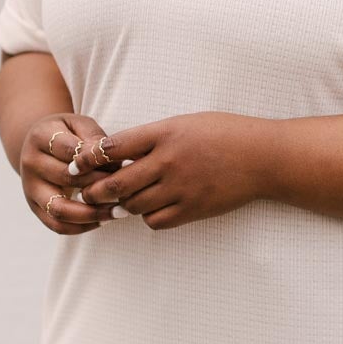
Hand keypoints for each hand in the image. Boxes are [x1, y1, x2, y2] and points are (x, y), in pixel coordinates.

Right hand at [20, 112, 120, 234]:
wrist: (40, 146)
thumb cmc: (69, 134)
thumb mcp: (81, 125)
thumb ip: (95, 139)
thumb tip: (114, 161)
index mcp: (40, 136)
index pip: (70, 151)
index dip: (97, 161)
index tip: (122, 166)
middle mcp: (30, 163)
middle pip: (66, 179)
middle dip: (99, 186)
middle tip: (126, 190)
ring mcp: (30, 188)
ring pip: (60, 209)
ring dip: (93, 214)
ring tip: (119, 212)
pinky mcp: (35, 207)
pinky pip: (58, 226)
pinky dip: (83, 227)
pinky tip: (104, 220)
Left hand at [70, 112, 268, 230]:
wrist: (263, 157)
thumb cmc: (224, 134)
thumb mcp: (185, 123)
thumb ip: (152, 137)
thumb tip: (117, 153)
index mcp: (164, 133)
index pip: (113, 148)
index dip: (90, 159)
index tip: (80, 166)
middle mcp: (168, 161)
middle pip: (116, 183)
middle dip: (96, 192)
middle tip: (88, 195)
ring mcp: (180, 187)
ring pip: (133, 206)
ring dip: (123, 205)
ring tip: (121, 202)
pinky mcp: (193, 209)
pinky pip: (156, 220)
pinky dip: (148, 217)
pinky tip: (151, 208)